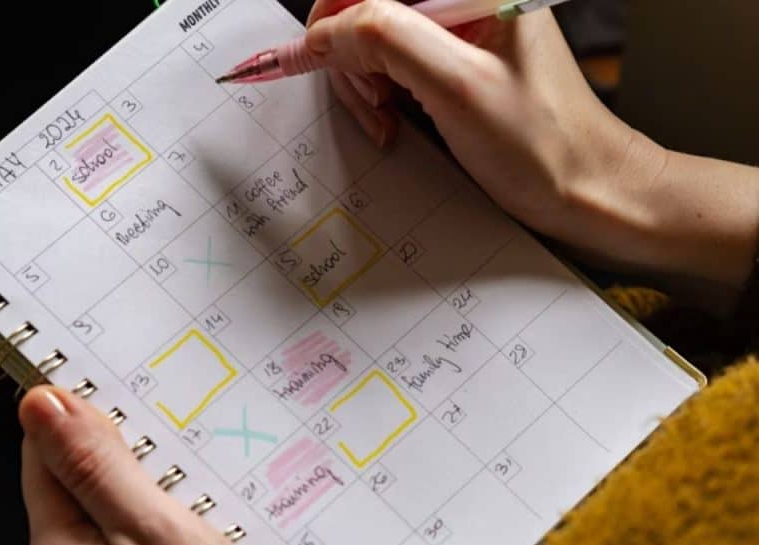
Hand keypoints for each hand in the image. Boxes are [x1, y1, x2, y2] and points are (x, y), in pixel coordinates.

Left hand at [19, 386, 255, 544]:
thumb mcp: (153, 531)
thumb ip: (96, 469)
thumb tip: (42, 404)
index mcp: (59, 542)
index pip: (49, 447)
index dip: (90, 411)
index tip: (135, 384)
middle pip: (94, 475)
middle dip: (143, 449)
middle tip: (197, 436)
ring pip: (131, 504)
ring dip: (174, 486)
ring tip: (222, 480)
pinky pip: (156, 536)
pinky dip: (187, 519)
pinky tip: (223, 517)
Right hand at [306, 0, 758, 307]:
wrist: (586, 188)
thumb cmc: (545, 145)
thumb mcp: (460, 90)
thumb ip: (389, 42)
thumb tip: (326, 30)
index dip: (329, 19)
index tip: (294, 61)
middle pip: (366, 3)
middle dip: (349, 54)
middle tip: (367, 105)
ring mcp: (459, 21)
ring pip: (371, 30)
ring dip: (362, 78)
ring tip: (384, 120)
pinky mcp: (454, 52)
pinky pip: (390, 55)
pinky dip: (377, 88)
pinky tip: (392, 116)